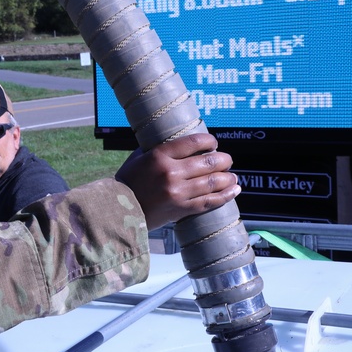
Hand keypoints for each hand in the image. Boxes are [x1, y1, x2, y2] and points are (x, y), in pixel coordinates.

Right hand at [115, 133, 240, 230]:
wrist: (117, 210)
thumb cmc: (128, 182)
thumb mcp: (139, 158)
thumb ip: (158, 149)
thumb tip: (178, 142)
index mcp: (159, 156)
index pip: (194, 142)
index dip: (210, 141)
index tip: (214, 143)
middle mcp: (171, 173)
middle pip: (208, 161)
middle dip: (224, 159)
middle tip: (227, 160)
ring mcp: (178, 192)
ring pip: (213, 182)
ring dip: (228, 178)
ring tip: (233, 176)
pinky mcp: (181, 209)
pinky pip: (209, 201)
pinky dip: (225, 195)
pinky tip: (234, 190)